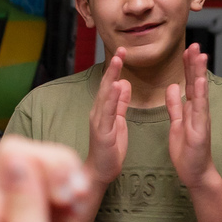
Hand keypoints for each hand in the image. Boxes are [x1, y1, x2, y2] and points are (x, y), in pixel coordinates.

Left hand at [0, 94, 92, 221]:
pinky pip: (64, 170)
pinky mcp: (49, 202)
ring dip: (66, 173)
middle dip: (48, 164)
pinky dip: (76, 183)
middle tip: (65, 195)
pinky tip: (76, 207)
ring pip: (44, 156)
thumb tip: (12, 154)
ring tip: (71, 203)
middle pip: (19, 150)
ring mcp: (23, 199)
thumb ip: (23, 204)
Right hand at [86, 47, 129, 184]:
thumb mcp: (118, 122)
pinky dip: (112, 98)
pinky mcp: (102, 132)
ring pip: (105, 95)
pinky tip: (117, 86)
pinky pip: (107, 112)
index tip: (123, 52)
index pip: (110, 85)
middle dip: (113, 67)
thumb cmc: (109, 150)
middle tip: (121, 49)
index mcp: (104, 110)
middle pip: (106, 85)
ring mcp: (98, 121)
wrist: (100, 172)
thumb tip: (123, 84)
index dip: (116, 68)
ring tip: (118, 61)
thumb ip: (120, 103)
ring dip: (111, 77)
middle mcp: (98, 112)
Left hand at [166, 45, 216, 189]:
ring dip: (199, 73)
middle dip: (195, 63)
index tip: (186, 49)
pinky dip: (199, 95)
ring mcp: (201, 119)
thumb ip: (175, 106)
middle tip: (195, 44)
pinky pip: (199, 110)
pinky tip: (199, 81)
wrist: (195, 172)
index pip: (188, 83)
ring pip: (200, 92)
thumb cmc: (187, 150)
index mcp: (191, 109)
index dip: (187, 66)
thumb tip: (172, 87)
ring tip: (200, 55)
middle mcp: (198, 111)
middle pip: (196, 83)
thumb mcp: (177, 123)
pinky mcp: (200, 129)